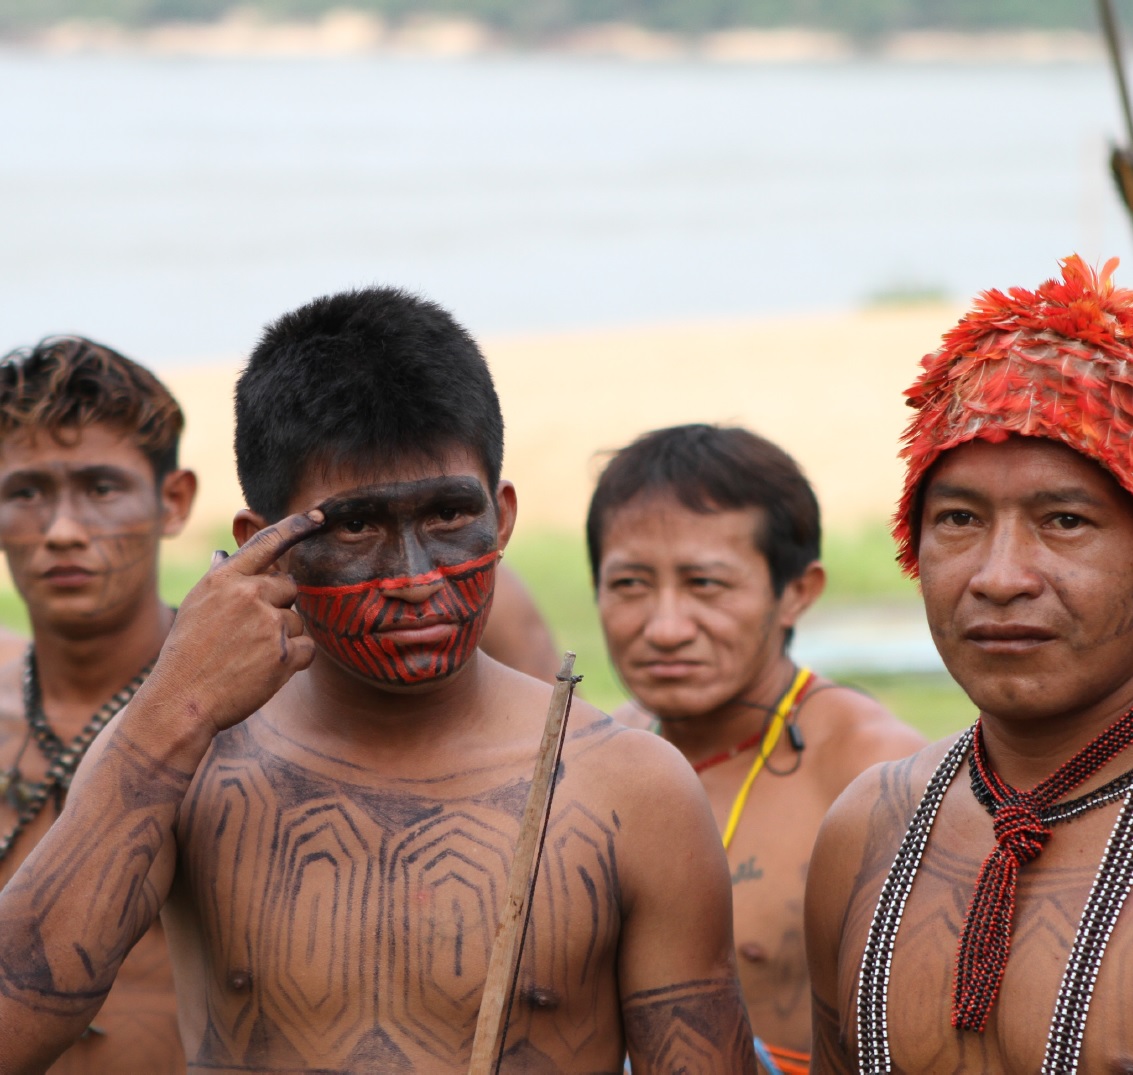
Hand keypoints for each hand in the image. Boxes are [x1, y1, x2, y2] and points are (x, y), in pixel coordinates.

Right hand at [142, 510, 323, 735]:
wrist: (181, 702)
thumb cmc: (187, 654)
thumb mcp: (195, 606)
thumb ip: (219, 580)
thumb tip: (225, 554)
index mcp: (225, 579)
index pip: (268, 542)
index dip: (297, 526)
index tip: (318, 516)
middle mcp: (249, 595)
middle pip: (289, 587)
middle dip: (278, 606)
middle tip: (248, 633)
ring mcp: (268, 624)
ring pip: (298, 621)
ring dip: (283, 638)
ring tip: (249, 656)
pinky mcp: (283, 655)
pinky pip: (308, 649)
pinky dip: (293, 661)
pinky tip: (264, 671)